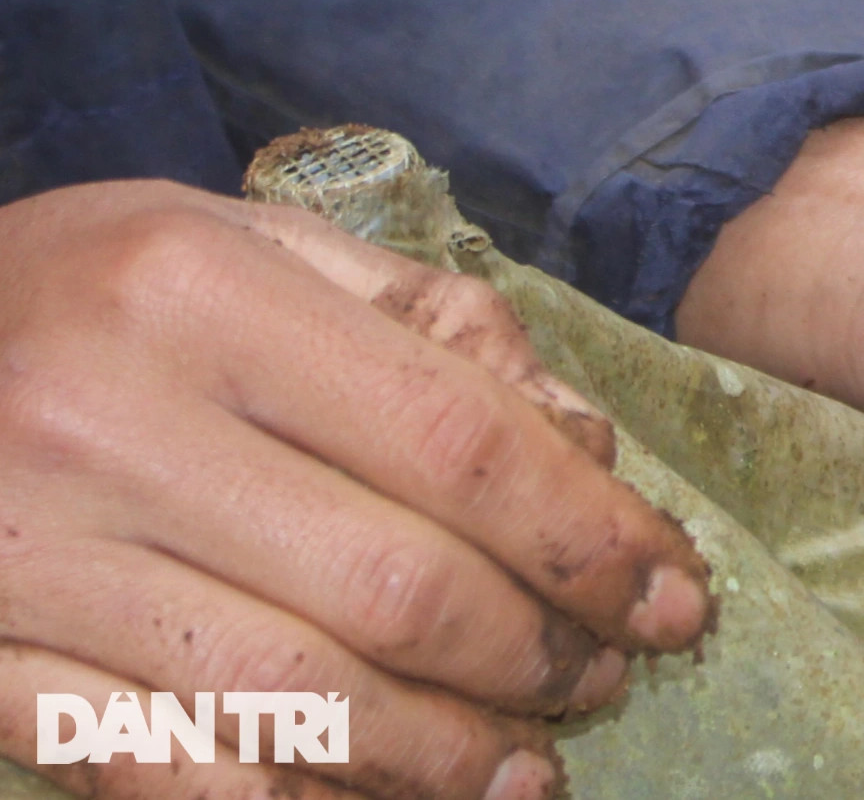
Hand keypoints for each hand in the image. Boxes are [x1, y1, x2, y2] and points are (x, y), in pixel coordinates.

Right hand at [0, 182, 713, 799]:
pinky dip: (279, 799)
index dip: (589, 535)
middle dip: (534, 652)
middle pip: (394, 582)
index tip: (675, 594)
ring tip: (524, 770)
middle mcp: (110, 424)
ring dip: (437, 754)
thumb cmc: (87, 286)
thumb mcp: (247, 243)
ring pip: (293, 697)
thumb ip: (423, 326)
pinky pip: (156, 766)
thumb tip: (583, 443)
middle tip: (607, 677)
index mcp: (201, 297)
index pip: (457, 442)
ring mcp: (31, 559)